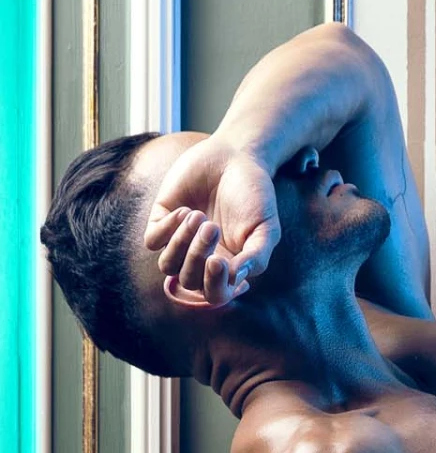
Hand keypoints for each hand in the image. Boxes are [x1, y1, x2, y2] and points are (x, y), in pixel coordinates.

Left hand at [143, 135, 280, 302]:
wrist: (235, 157)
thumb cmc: (255, 195)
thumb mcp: (267, 228)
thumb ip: (258, 256)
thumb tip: (237, 278)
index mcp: (229, 267)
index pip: (215, 295)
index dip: (214, 286)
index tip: (220, 262)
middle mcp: (203, 259)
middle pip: (189, 282)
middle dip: (197, 257)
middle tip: (212, 227)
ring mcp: (181, 241)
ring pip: (167, 265)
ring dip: (181, 244)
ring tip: (199, 216)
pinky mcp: (163, 219)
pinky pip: (153, 239)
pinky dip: (167, 229)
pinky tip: (186, 210)